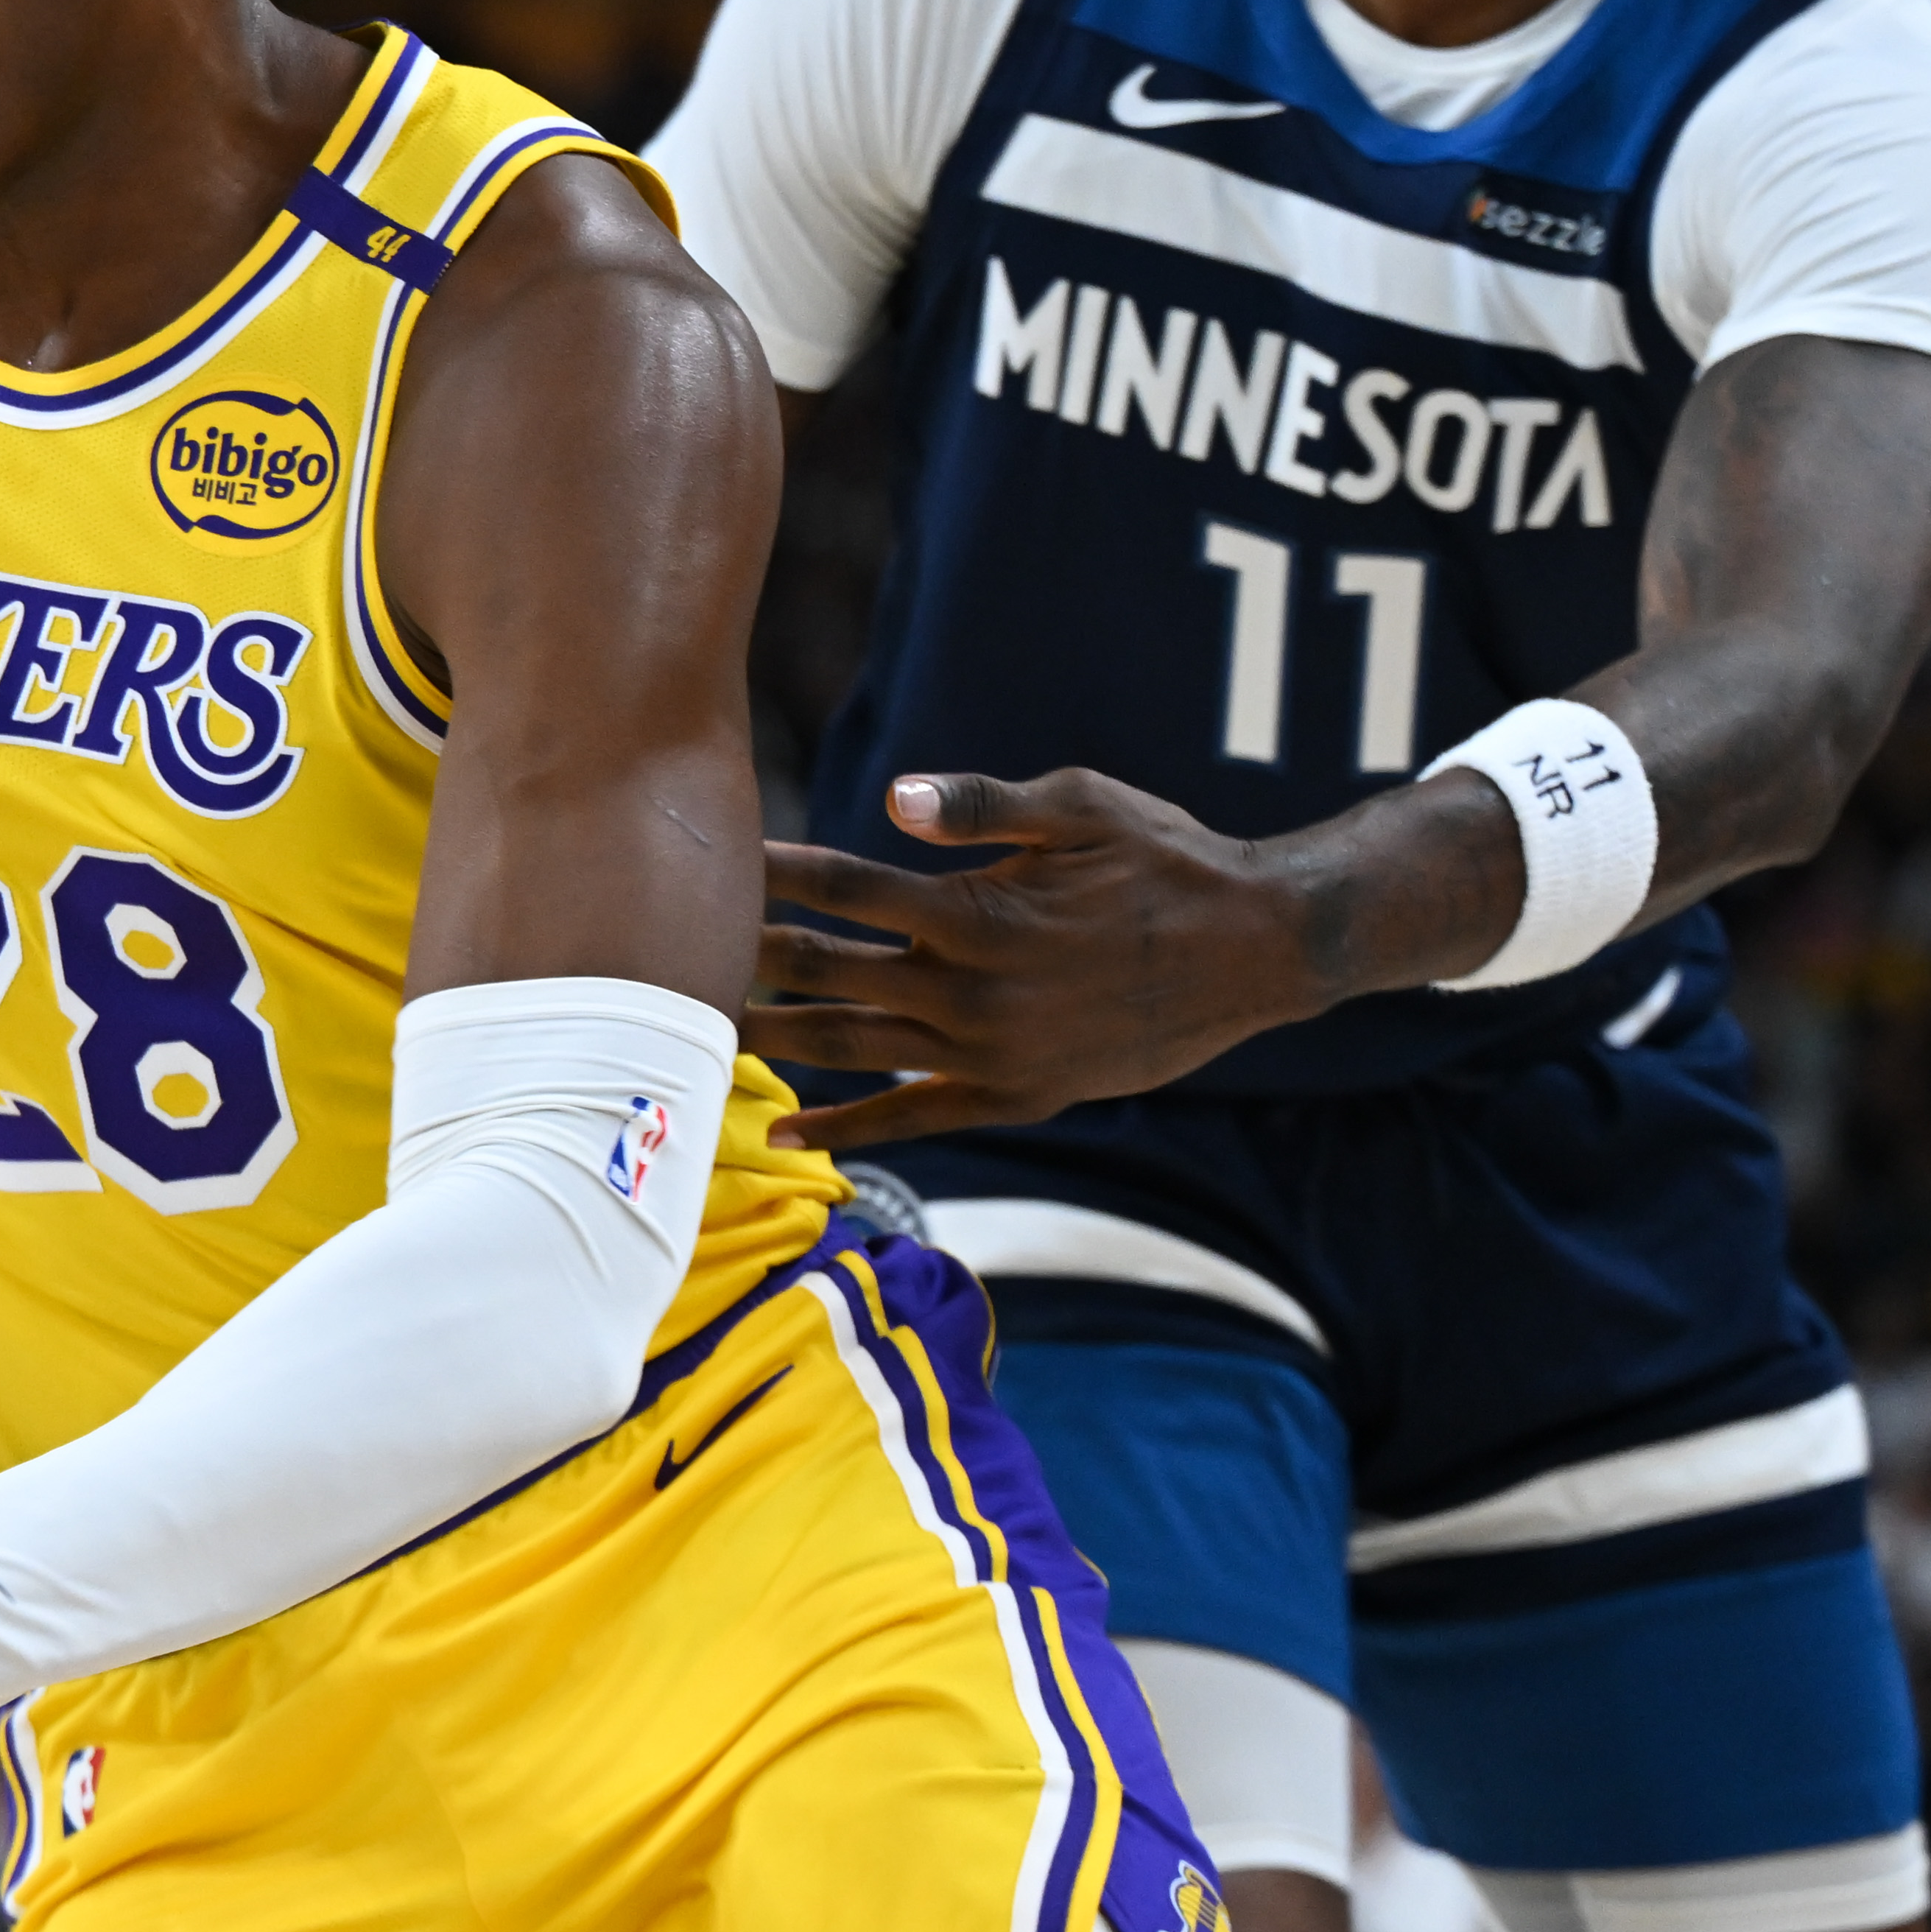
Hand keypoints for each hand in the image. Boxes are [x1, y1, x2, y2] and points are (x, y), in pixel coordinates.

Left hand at [745, 769, 1328, 1154]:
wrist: (1258, 948)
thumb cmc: (1167, 860)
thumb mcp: (1084, 805)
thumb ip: (984, 805)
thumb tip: (896, 797)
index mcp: (977, 913)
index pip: (844, 889)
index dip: (773, 873)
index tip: (712, 860)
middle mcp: (972, 991)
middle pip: (829, 972)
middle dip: (749, 958)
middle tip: (672, 951)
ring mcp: (993, 1054)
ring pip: (854, 1049)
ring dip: (775, 1040)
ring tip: (700, 1033)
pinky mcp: (1019, 1096)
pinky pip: (915, 1122)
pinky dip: (849, 1131)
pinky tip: (788, 1134)